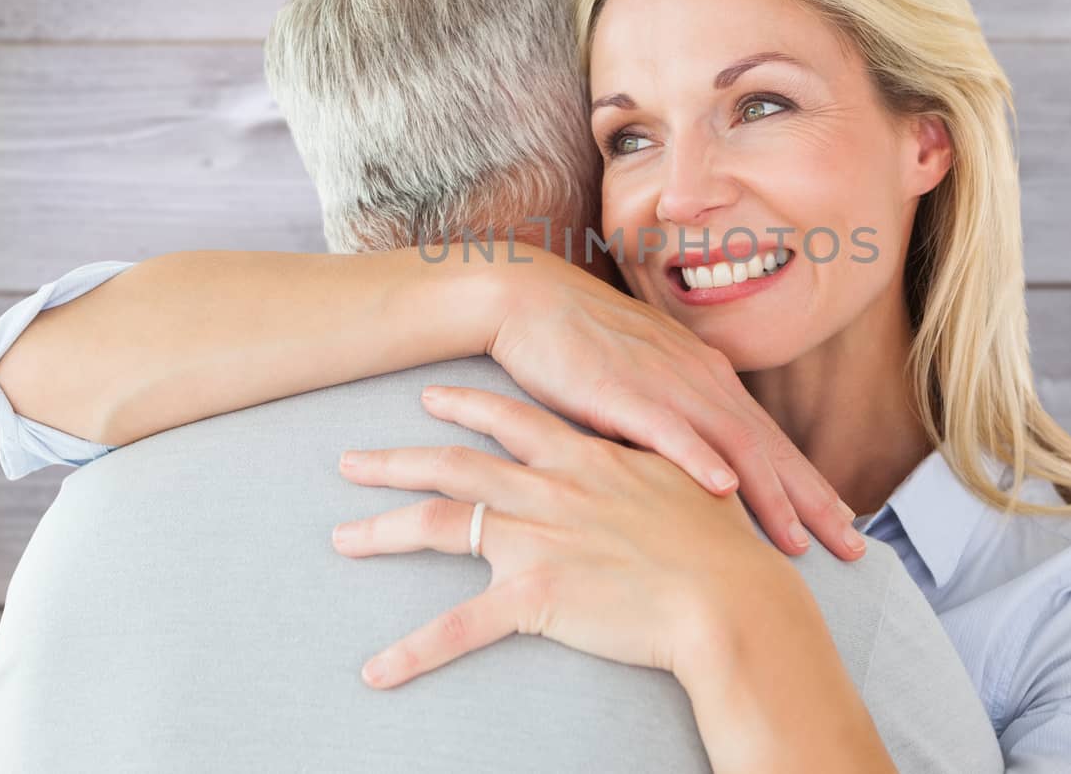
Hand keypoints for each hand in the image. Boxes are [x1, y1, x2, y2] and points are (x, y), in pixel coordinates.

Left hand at [330, 384, 789, 688]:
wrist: (729, 593)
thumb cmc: (718, 541)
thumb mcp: (685, 479)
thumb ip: (650, 461)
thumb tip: (643, 456)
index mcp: (583, 457)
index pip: (510, 419)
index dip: (466, 406)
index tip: (430, 398)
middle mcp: (549, 488)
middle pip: (454, 465)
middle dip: (396, 460)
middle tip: (349, 459)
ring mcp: (537, 538)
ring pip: (440, 526)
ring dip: (383, 529)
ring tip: (341, 538)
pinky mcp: (535, 595)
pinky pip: (459, 627)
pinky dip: (414, 651)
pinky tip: (377, 671)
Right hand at [485, 246, 863, 560]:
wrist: (527, 297)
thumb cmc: (580, 342)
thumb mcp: (643, 381)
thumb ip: (673, 419)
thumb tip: (695, 470)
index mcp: (707, 376)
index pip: (771, 439)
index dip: (809, 483)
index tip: (844, 522)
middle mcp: (700, 378)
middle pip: (771, 447)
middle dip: (815, 500)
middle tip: (854, 547)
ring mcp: (665, 382)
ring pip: (733, 443)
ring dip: (770, 494)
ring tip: (801, 539)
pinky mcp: (622, 389)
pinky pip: (670, 429)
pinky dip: (699, 459)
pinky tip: (723, 490)